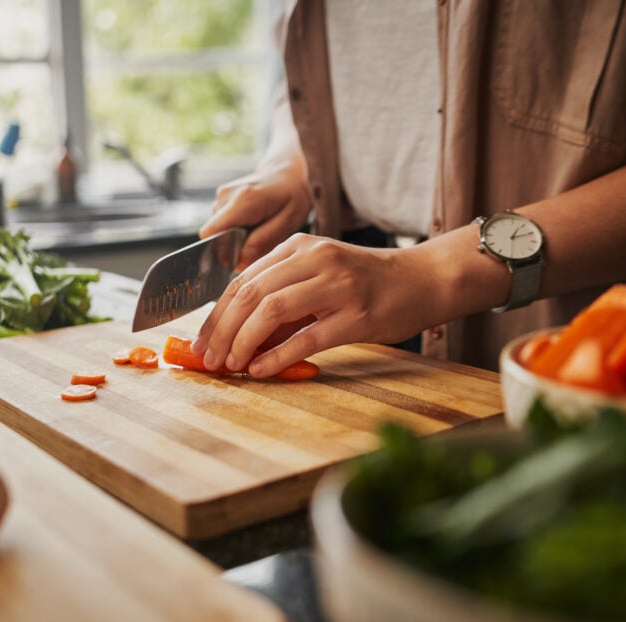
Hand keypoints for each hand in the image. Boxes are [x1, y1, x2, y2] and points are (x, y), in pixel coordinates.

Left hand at [191, 233, 442, 377]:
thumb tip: (238, 338)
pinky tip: (261, 370)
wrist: (424, 280)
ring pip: (272, 311)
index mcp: (299, 247)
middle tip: (209, 359)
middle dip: (222, 331)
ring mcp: (337, 285)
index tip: (201, 342)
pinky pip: (307, 337)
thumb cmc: (367, 283)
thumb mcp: (319, 277)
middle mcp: (314, 259)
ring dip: (243, 342)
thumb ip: (282, 300)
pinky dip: (278, 356)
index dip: (216, 315)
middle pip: (250, 294)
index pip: (242, 281)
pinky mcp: (357, 315)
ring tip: (231, 366)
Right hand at [199, 161, 311, 270]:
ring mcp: (221, 196)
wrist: (286, 173)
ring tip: (257, 229)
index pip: (211, 233)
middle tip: (257, 242)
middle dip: (232, 247)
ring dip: (235, 238)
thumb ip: (263, 241)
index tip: (238, 259)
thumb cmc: (291, 196)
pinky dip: (235, 230)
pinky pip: (222, 224)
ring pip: (218, 231)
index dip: (220, 251)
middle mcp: (225, 196)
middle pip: (214, 235)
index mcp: (242, 201)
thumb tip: (240, 262)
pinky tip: (252, 223)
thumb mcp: (288, 221)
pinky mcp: (221, 200)